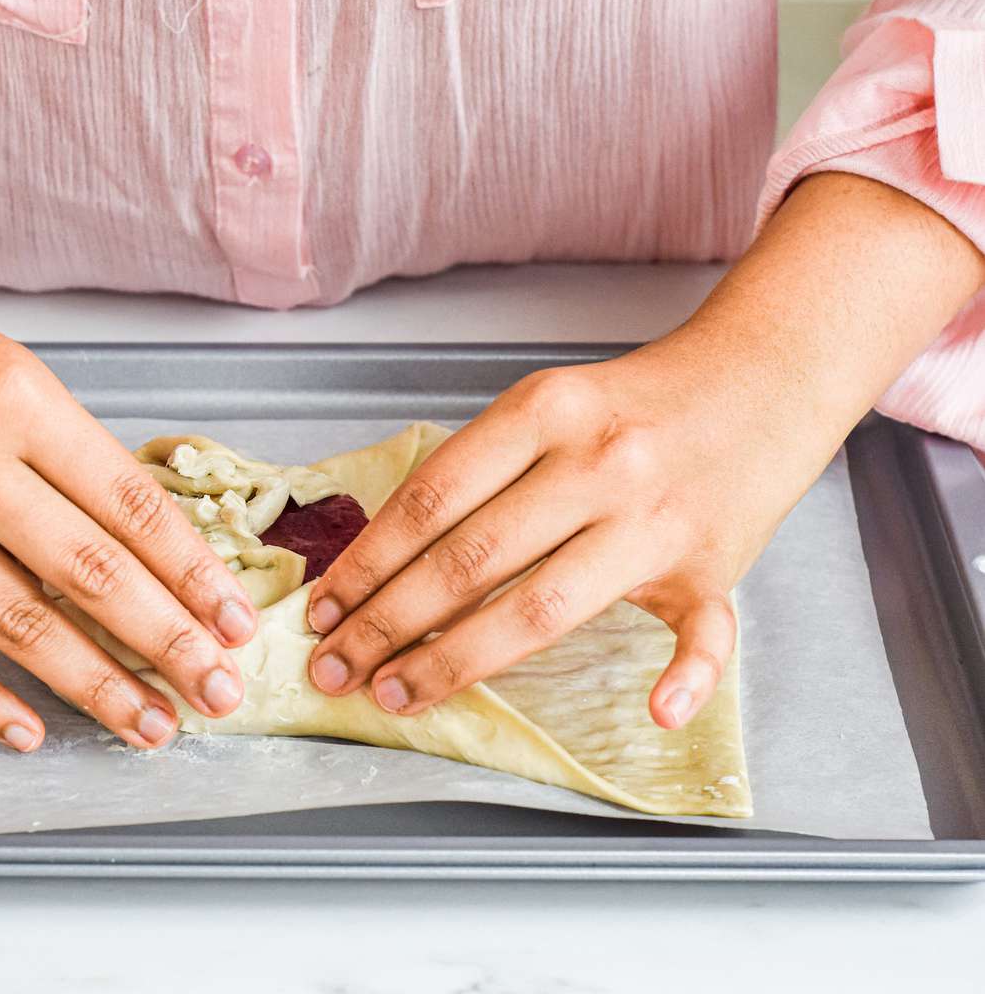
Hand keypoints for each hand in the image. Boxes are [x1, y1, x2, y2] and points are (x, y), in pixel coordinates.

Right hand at [0, 282, 255, 749]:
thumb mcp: (10, 373)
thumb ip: (73, 456)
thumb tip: (152, 551)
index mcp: (19, 404)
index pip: (131, 507)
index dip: (194, 573)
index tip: (237, 621)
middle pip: (92, 577)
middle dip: (170, 644)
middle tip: (220, 691)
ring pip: (22, 629)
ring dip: (98, 689)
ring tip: (153, 726)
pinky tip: (34, 732)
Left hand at [305, 173, 984, 728]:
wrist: (763, 373)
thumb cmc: (636, 402)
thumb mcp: (549, 403)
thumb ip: (481, 469)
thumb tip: (385, 554)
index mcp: (545, 411)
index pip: (431, 499)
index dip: (366, 561)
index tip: (322, 606)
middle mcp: (597, 463)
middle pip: (469, 560)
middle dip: (385, 622)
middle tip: (333, 666)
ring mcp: (656, 521)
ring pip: (542, 607)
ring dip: (456, 660)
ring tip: (395, 691)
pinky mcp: (714, 566)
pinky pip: (707, 634)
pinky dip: (688, 677)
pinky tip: (656, 712)